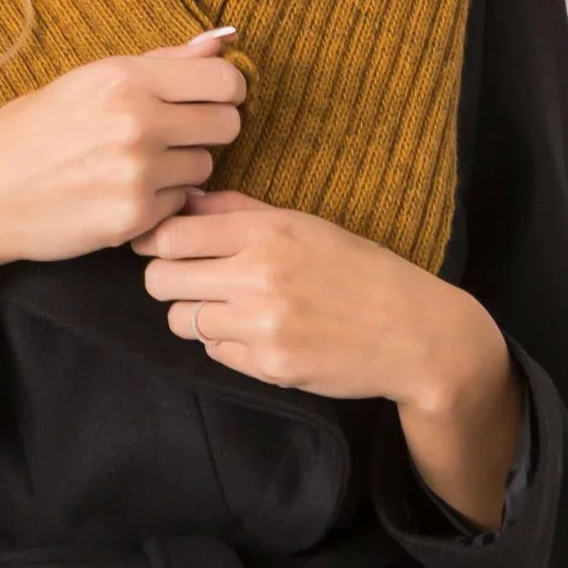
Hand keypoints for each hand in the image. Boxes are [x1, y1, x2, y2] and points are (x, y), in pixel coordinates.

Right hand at [0, 29, 247, 270]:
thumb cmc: (32, 131)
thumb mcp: (88, 80)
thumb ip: (160, 62)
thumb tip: (220, 41)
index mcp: (125, 77)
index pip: (224, 78)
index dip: (224, 89)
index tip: (208, 99)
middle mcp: (137, 121)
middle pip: (228, 124)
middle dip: (208, 129)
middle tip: (174, 134)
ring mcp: (137, 172)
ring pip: (206, 166)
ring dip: (182, 167)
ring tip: (135, 164)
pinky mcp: (134, 217)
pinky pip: (180, 202)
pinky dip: (161, 200)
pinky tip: (122, 192)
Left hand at [130, 187, 481, 408]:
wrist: (413, 332)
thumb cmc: (357, 268)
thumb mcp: (302, 223)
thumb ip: (237, 211)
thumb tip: (183, 199)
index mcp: (267, 233)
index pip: (172, 234)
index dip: (155, 240)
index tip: (159, 245)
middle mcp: (259, 278)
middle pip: (161, 280)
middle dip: (166, 279)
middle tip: (187, 279)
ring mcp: (262, 327)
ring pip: (180, 320)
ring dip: (193, 313)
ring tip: (226, 306)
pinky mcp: (269, 368)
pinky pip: (213, 352)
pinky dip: (224, 343)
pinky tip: (255, 332)